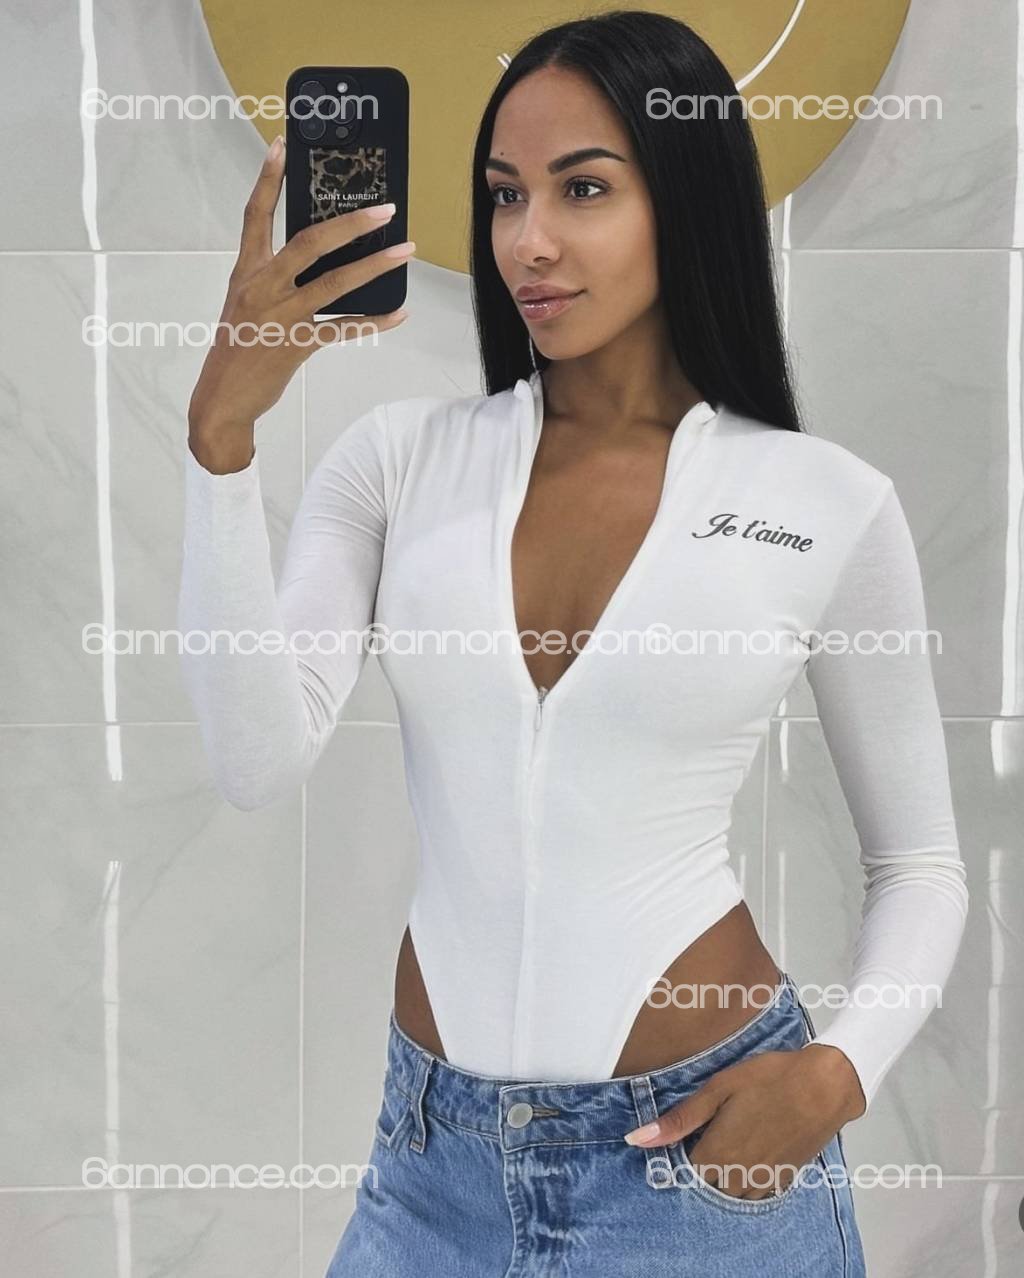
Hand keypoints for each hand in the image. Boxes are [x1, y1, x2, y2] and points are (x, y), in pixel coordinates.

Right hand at [188, 134, 413, 445]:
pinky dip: (374, 322)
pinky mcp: (298, 345)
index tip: (282, 145)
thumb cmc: (236, 350)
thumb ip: (273, 279)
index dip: (268, 179)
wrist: (221, 401)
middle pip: (309, 242)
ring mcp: (282, 316)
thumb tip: (318, 258)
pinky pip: (344, 329)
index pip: (254, 216)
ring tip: (406, 251)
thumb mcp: (245, 304)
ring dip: (375, 266)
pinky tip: (398, 314)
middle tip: (385, 209)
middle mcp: (263, 287)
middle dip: (350, 223)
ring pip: (335, 283)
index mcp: (246, 272)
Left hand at [623, 1044, 864, 1200]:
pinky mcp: (784, 1180)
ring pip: (730, 1193)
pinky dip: (747, 1180)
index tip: (681, 1137)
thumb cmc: (768, 1079)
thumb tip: (636, 1139)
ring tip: (728, 1141)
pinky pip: (756, 1193)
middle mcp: (737, 1177)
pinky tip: (749, 1151)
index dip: (677, 1156)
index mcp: (716, 1155)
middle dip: (700, 1167)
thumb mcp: (717, 1089)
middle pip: (705, 1186)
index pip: (681, 1175)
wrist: (824, 1085)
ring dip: (723, 1176)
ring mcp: (763, 1181)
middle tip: (708, 1133)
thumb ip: (678, 1120)